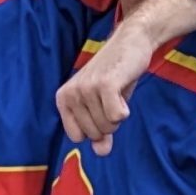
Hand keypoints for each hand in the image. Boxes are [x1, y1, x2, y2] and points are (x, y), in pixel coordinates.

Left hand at [57, 29, 146, 154]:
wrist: (131, 42)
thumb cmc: (115, 75)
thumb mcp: (104, 106)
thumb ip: (101, 131)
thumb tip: (101, 152)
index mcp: (63, 99)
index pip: (78, 138)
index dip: (95, 128)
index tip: (101, 107)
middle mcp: (71, 94)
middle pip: (95, 134)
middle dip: (110, 122)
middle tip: (112, 96)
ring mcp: (86, 89)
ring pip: (108, 127)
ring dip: (119, 114)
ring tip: (117, 91)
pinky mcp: (104, 85)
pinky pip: (117, 117)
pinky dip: (125, 109)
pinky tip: (123, 89)